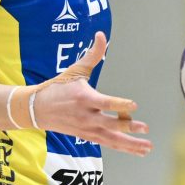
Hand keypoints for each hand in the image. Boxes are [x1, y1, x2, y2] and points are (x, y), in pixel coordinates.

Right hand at [33, 32, 151, 156]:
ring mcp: (87, 129)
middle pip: (110, 124)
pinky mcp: (87, 137)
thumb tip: (101, 34)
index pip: (105, 103)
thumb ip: (93, 54)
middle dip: (128, 127)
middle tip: (145, 128)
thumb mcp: (76, 69)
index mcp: (84, 98)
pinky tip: (138, 150)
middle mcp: (86, 116)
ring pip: (111, 139)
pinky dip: (124, 148)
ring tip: (147, 147)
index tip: (133, 105)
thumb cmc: (59, 86)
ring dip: (130, 145)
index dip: (119, 105)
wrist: (37, 109)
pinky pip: (108, 144)